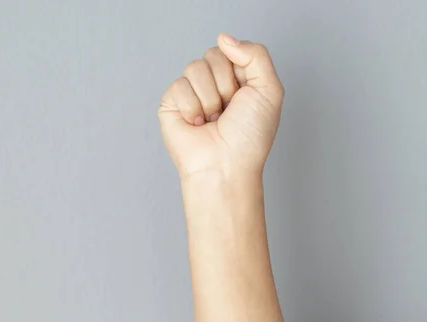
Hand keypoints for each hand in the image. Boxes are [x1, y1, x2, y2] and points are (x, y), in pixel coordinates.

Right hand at [157, 33, 284, 180]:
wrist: (226, 165)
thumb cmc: (249, 138)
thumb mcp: (269, 89)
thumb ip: (255, 54)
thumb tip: (224, 37)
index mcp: (236, 77)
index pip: (231, 49)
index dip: (239, 70)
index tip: (243, 96)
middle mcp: (212, 83)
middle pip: (212, 55)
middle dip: (224, 86)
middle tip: (227, 111)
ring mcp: (190, 92)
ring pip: (194, 68)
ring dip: (209, 99)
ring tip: (212, 120)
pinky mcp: (171, 103)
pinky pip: (178, 86)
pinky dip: (191, 108)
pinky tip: (197, 124)